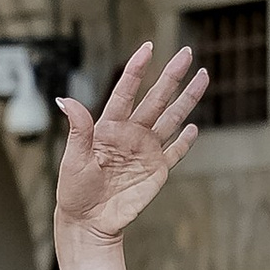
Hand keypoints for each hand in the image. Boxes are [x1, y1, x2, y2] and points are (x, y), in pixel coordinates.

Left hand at [54, 42, 201, 245]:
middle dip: (172, 76)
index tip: (148, 47)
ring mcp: (146, 151)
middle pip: (156, 99)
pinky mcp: (157, 171)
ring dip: (188, 99)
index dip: (137, 69)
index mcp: (108, 127)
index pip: (126, 92)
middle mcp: (131, 134)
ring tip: (204, 77)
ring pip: (172, 119)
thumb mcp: (73, 159)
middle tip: (188, 53)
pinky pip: (176, 153)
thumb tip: (65, 99)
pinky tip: (194, 127)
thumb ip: (78, 129)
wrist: (87, 222)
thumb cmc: (74, 191)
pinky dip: (186, 141)